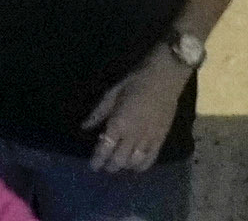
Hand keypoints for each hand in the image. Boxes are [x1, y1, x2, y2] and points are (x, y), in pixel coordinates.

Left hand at [82, 40, 191, 168]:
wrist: (163, 79)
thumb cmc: (134, 83)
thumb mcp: (111, 94)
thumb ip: (98, 113)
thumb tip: (84, 127)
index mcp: (119, 123)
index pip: (105, 148)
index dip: (98, 159)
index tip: (92, 166)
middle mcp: (133, 136)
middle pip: (119, 160)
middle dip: (109, 166)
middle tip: (103, 166)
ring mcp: (149, 139)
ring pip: (134, 163)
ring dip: (124, 167)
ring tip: (117, 165)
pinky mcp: (161, 140)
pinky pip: (151, 159)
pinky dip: (141, 166)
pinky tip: (135, 165)